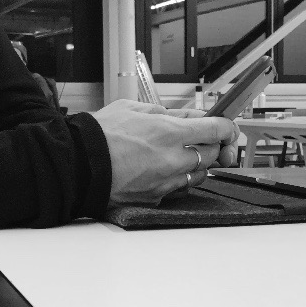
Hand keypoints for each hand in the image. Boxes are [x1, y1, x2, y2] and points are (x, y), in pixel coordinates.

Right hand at [92, 100, 239, 205]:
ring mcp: (167, 182)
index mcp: (170, 132)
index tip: (227, 128)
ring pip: (200, 174)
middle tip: (202, 139)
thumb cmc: (99, 136)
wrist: (78, 166)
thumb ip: (167, 112)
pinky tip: (165, 170)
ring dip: (197, 164)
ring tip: (180, 154)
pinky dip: (179, 179)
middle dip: (211, 145)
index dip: (227, 128)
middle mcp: (174, 159)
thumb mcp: (133, 108)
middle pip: (212, 153)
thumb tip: (188, 115)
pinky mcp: (157, 198)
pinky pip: (180, 189)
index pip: (217, 130)